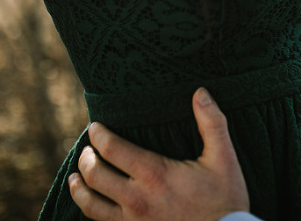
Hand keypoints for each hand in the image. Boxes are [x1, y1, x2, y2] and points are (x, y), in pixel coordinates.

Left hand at [69, 88, 249, 220]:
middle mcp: (136, 199)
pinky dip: (91, 212)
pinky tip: (93, 206)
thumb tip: (200, 92)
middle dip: (86, 158)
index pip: (112, 149)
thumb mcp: (223, 157)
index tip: (95, 127)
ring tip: (75, 177)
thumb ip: (212, 123)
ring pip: (90, 205)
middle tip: (87, 149)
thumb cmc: (225, 198)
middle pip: (94, 175)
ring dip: (79, 188)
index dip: (99, 135)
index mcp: (154, 174)